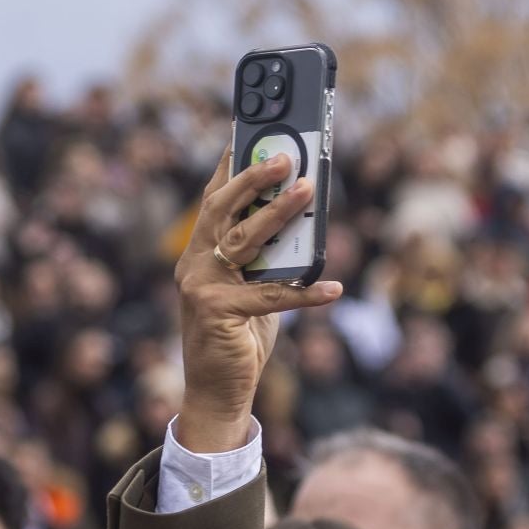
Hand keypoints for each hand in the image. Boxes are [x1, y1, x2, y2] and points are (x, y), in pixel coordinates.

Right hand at [174, 148, 341, 451]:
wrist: (216, 393)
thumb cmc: (238, 339)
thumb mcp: (253, 291)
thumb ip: (267, 261)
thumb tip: (302, 226)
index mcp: (199, 254)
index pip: (212, 201)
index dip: (229, 167)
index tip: (247, 135)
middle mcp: (194, 265)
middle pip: (223, 209)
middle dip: (255, 178)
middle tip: (286, 156)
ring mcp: (201, 288)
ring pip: (245, 240)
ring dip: (279, 213)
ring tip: (309, 190)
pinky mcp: (217, 313)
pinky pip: (270, 296)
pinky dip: (305, 293)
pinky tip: (334, 288)